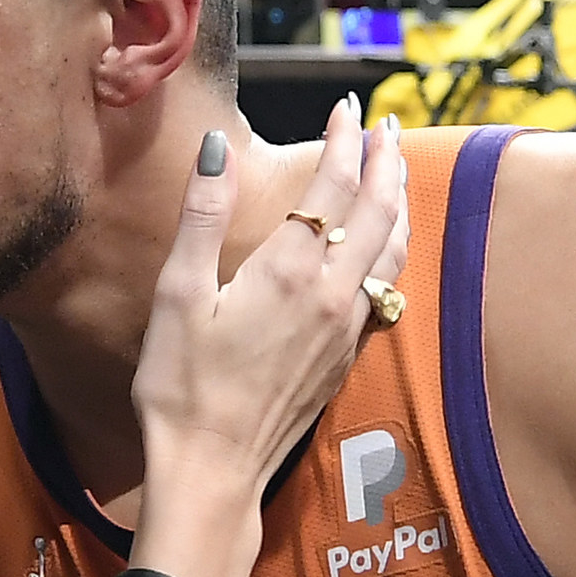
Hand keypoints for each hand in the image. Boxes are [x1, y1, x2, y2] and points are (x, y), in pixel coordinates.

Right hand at [129, 97, 409, 576]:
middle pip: (376, 210)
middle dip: (383, 160)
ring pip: (392, 247)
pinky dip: (393, 246)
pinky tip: (387, 242)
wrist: (213, 468)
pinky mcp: (346, 355)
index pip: (332, 186)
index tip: (345, 109)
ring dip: (397, 200)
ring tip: (396, 168)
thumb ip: (202, 216)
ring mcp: (346, 327)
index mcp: (289, 271)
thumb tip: (215, 148)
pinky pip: (387, 285)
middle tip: (386, 124)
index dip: (343, 141)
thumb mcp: (177, 295)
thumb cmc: (181, 386)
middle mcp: (331, 294)